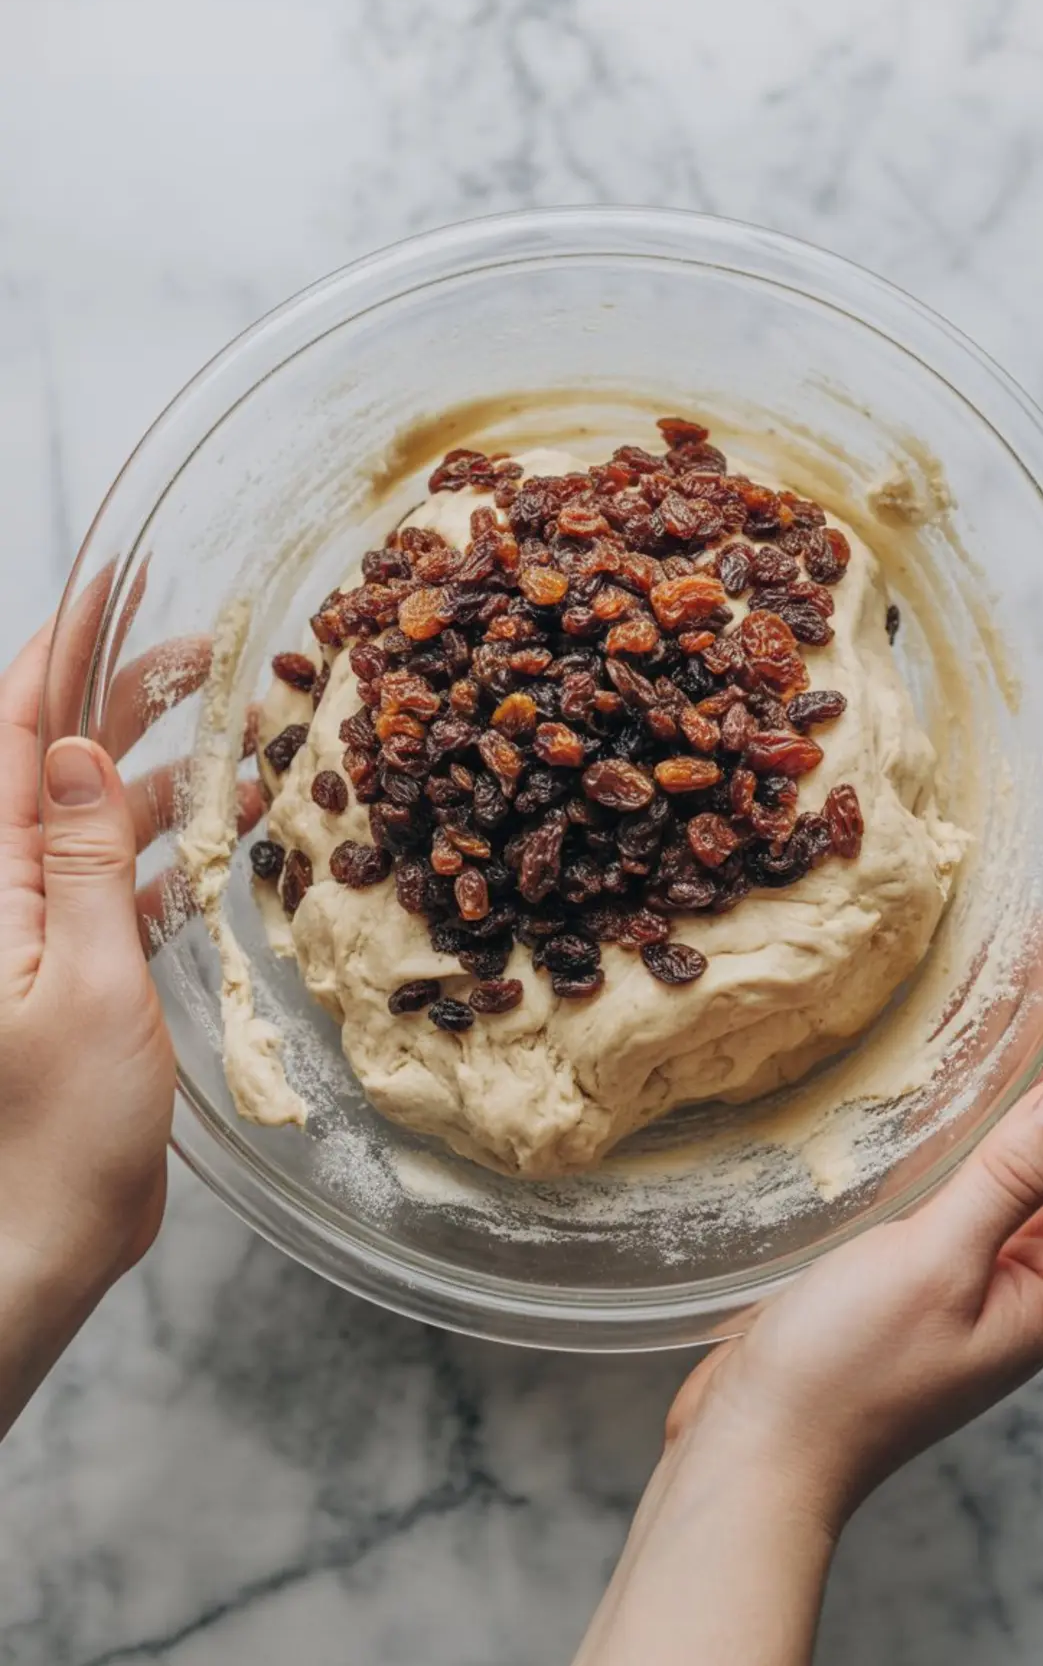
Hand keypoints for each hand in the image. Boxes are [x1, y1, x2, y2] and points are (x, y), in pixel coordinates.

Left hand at [0, 623, 189, 1435]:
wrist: (39, 1244)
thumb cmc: (55, 1135)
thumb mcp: (84, 985)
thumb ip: (76, 863)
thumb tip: (68, 749)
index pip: (14, 734)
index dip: (61, 649)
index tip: (111, 579)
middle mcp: (8, 889)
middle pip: (57, 758)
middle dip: (123, 687)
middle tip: (201, 636)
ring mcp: (43, 925)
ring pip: (100, 814)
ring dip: (162, 764)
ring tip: (238, 718)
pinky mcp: (80, 966)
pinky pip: (124, 879)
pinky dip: (175, 844)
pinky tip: (232, 821)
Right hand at [576, 937, 1042, 1665]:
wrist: (760, 1449)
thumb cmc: (845, 1375)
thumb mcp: (937, 1265)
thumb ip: (1014, 1174)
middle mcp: (1032, 1268)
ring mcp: (977, 1261)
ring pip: (1033, 1137)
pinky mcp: (921, 1255)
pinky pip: (975, 1155)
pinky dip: (985, 1095)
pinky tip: (979, 1054)